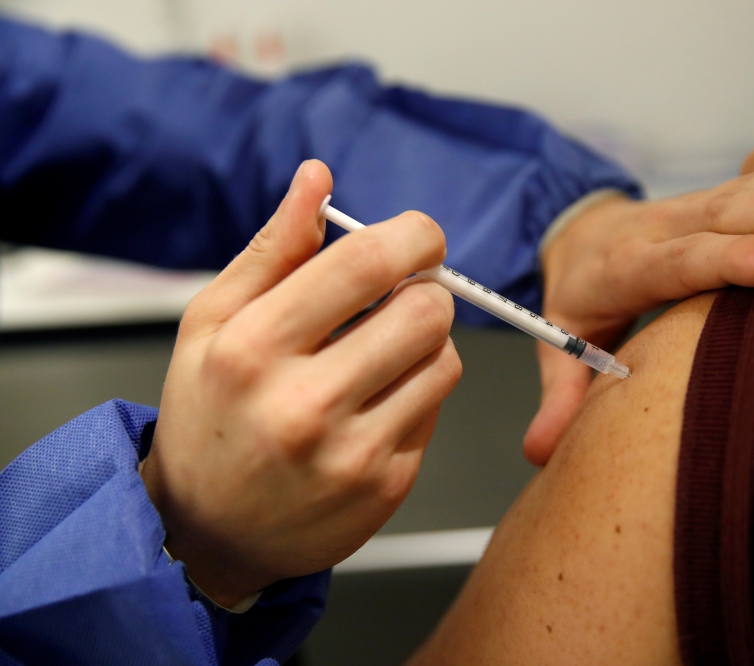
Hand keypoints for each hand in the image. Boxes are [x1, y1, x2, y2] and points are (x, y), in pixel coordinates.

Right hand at [140, 160, 461, 607]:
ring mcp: (351, 452)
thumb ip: (273, 249)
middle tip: (399, 298)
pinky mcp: (386, 486)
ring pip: (445, 360)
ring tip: (379, 355)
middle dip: (425, 290)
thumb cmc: (209, 418)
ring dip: (425, 344)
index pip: (366, 263)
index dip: (413, 235)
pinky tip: (374, 403)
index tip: (418, 237)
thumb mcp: (213, 323)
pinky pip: (437, 409)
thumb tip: (317, 179)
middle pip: (425, 311)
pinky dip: (418, 393)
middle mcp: (303, 404)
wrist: (209, 532)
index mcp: (253, 347)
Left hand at [524, 159, 753, 465]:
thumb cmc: (578, 297)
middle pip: (721, 219)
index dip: (727, 261)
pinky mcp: (714, 201)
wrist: (575, 234)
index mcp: (620, 269)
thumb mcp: (557, 345)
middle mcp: (658, 230)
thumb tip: (541, 451)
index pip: (674, 262)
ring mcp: (688, 210)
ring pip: (745, 193)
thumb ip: (559, 396)